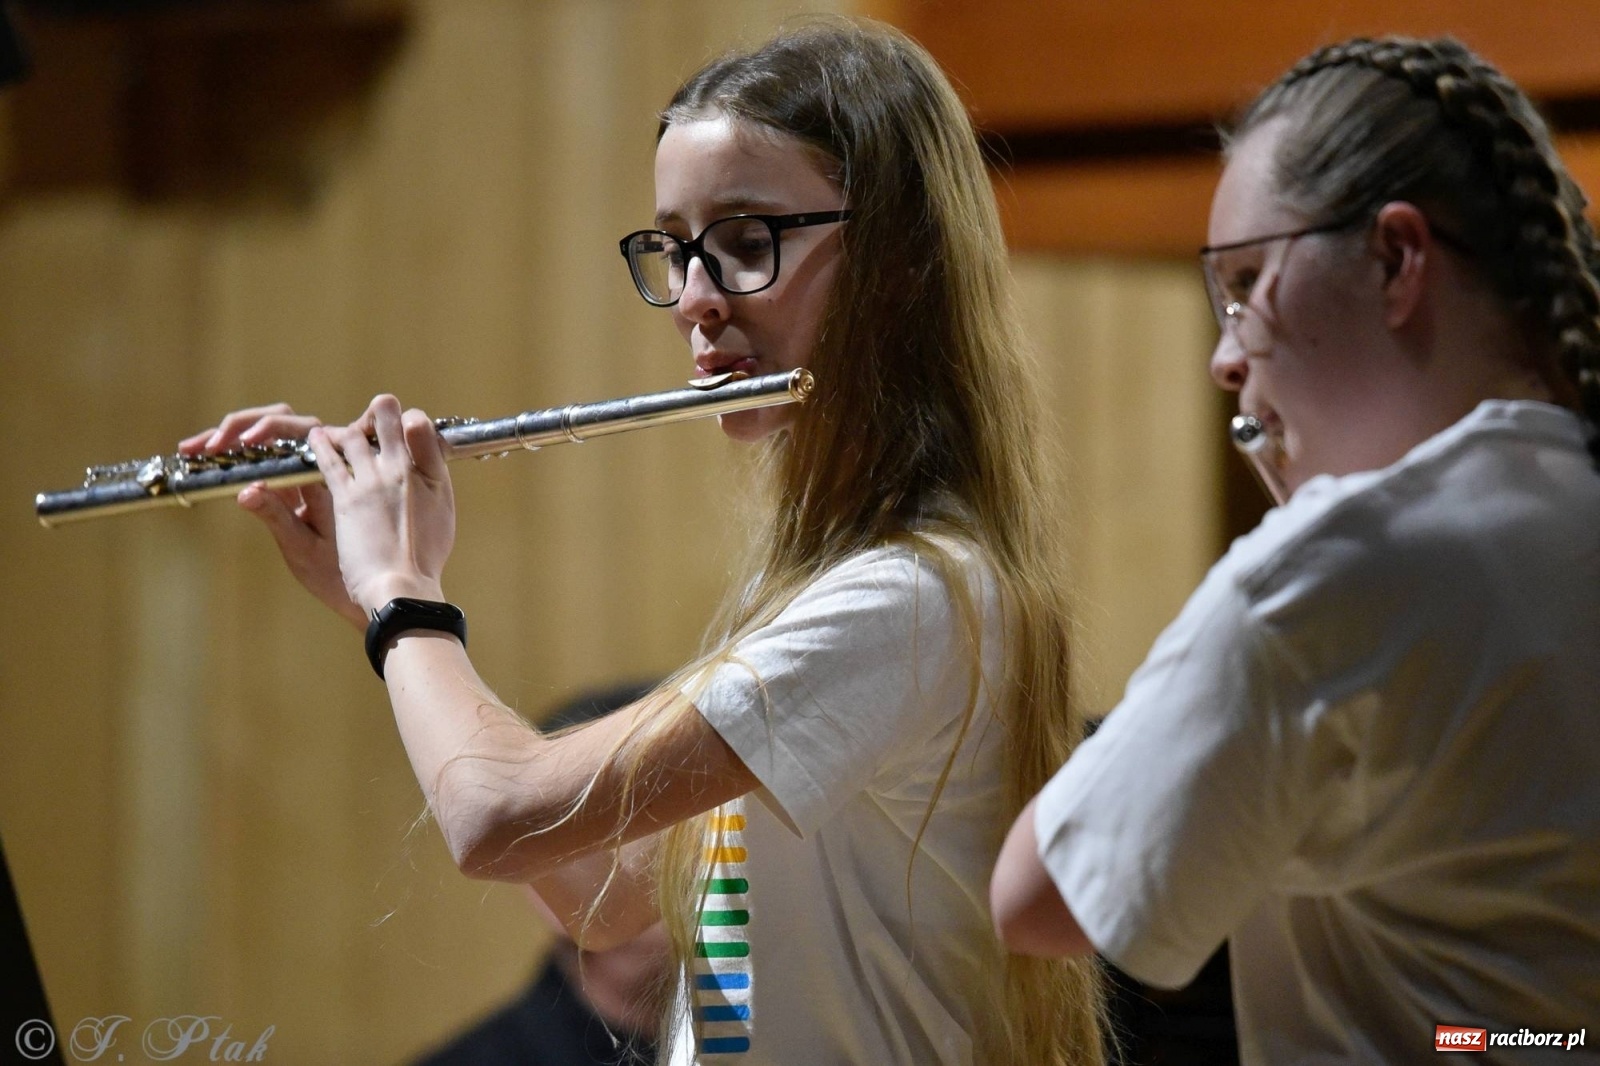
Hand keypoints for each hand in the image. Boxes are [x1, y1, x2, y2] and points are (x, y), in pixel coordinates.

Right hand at [182, 404, 365, 629]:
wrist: (370, 594)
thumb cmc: (342, 575)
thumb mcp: (304, 548)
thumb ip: (276, 516)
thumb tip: (245, 490)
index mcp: (332, 475)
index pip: (299, 430)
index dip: (265, 427)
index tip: (239, 443)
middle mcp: (323, 468)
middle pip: (281, 423)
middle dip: (239, 426)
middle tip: (203, 447)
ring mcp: (308, 476)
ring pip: (271, 440)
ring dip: (231, 438)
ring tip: (193, 450)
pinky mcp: (296, 489)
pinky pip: (268, 462)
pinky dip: (236, 458)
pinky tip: (206, 462)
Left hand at [309, 395, 455, 616]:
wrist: (402, 585)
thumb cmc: (425, 558)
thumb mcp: (443, 513)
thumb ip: (433, 480)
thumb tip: (428, 461)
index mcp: (432, 474)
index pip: (421, 426)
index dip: (410, 421)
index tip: (404, 428)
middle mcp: (403, 469)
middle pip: (388, 418)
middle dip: (380, 412)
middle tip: (375, 416)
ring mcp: (373, 480)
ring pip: (353, 435)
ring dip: (345, 430)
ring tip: (339, 432)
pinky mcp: (346, 496)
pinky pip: (329, 458)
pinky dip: (321, 444)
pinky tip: (316, 439)